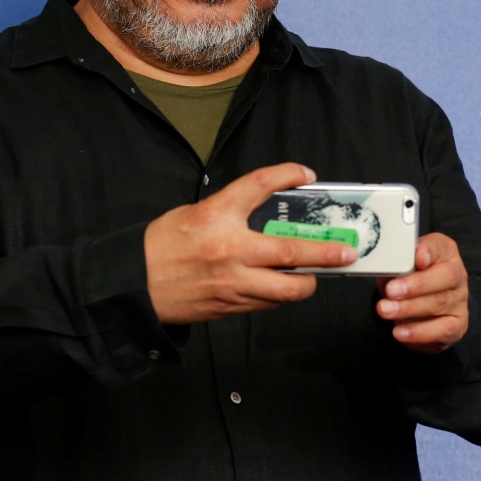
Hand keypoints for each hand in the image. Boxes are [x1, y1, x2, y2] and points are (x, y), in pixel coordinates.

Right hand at [144, 163, 358, 324]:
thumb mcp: (194, 213)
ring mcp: (232, 282)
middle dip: (325, 252)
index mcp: (216, 215)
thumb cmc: (161, 245)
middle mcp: (229, 249)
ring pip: (287, 288)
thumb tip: (265, 210)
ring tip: (316, 275)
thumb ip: (229, 210)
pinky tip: (284, 287)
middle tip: (346, 251)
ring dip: (308, 282)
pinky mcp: (231, 306)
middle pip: (290, 250)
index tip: (305, 174)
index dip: (287, 174)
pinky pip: (269, 303)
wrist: (135, 284)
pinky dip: (282, 295)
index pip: (259, 185)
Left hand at [375, 232, 468, 353]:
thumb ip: (393, 266)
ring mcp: (459, 300)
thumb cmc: (406, 282)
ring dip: (409, 308)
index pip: (440, 245)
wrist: (417, 312)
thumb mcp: (396, 269)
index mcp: (444, 252)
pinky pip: (442, 329)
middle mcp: (457, 274)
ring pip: (439, 303)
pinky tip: (400, 332)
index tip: (416, 257)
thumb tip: (383, 268)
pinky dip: (419, 332)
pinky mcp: (458, 324)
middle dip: (416, 284)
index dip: (429, 250)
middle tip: (392, 290)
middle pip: (446, 276)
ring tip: (385, 310)